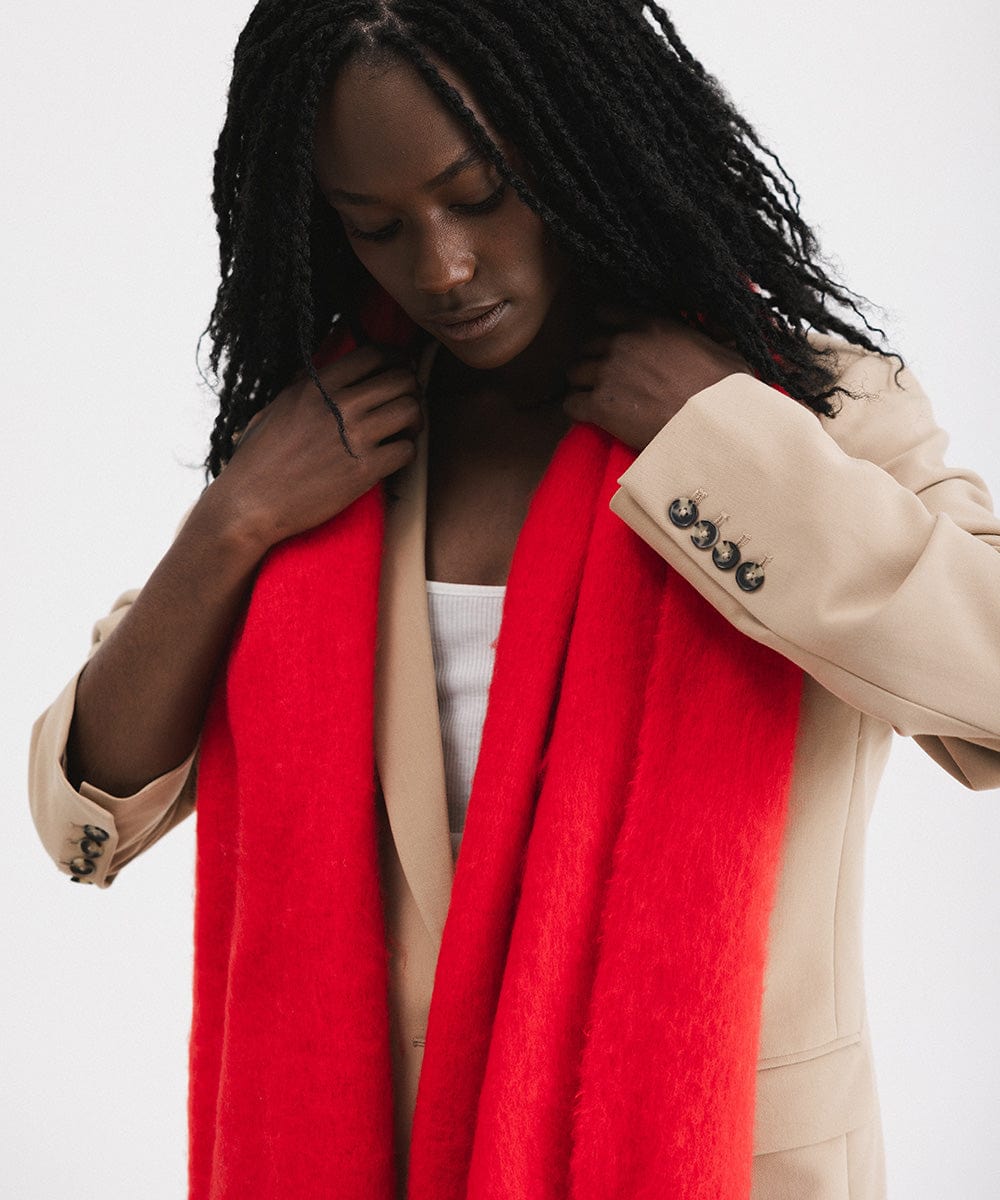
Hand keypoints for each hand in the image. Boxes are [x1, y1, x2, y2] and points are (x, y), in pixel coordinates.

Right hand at [209, 343, 422, 553]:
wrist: (251, 503)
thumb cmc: (258, 458)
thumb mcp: (277, 407)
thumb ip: (306, 387)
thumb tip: (327, 367)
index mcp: (317, 385)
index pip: (374, 354)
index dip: (395, 360)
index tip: (399, 371)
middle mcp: (339, 405)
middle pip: (402, 378)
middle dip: (411, 390)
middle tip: (406, 404)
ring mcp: (353, 436)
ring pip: (412, 410)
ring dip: (415, 420)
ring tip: (404, 431)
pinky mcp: (364, 470)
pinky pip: (407, 450)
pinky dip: (407, 452)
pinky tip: (393, 458)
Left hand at [562, 305, 751, 451]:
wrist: (712, 423)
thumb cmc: (723, 389)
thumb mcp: (720, 347)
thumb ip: (704, 335)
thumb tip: (720, 331)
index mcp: (650, 324)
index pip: (607, 313)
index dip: (606, 329)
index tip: (609, 342)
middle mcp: (623, 344)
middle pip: (587, 345)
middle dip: (593, 360)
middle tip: (605, 378)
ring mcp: (607, 373)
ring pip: (574, 373)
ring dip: (582, 384)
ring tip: (594, 398)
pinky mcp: (599, 405)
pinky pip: (571, 403)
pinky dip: (576, 410)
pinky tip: (588, 417)